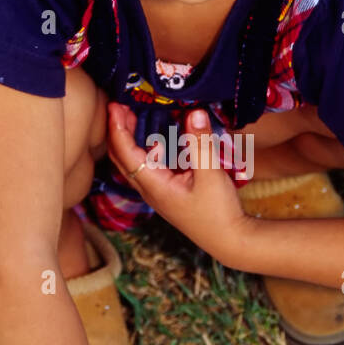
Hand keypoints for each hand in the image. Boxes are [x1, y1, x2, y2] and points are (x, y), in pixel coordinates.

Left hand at [106, 102, 255, 264]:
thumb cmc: (219, 211)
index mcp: (153, 185)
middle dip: (117, 131)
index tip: (115, 104)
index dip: (118, 127)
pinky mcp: (166, 194)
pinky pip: (146, 168)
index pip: (125, 152)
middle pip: (121, 158)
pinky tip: (155, 140)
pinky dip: (144, 150)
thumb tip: (195, 113)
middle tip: (119, 106)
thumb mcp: (211, 173)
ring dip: (129, 140)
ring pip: (132, 163)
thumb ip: (201, 143)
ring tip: (131, 117)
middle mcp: (149, 189)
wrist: (228, 239)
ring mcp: (156, 193)